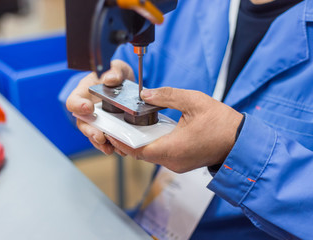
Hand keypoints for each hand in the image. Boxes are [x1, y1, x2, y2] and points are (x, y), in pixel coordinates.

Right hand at [66, 60, 134, 154]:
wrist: (127, 85)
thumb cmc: (116, 74)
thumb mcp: (117, 67)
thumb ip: (114, 71)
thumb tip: (110, 79)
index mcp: (84, 92)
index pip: (73, 101)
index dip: (78, 106)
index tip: (88, 108)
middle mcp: (88, 109)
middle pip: (83, 124)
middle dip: (90, 131)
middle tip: (100, 136)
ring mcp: (97, 120)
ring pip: (94, 135)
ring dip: (100, 143)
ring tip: (109, 148)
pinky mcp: (108, 128)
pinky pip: (106, 140)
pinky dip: (111, 146)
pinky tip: (119, 149)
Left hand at [105, 87, 242, 172]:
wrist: (240, 141)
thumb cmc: (221, 122)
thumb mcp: (194, 101)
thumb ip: (167, 96)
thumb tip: (145, 94)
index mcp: (172, 148)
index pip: (136, 150)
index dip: (121, 141)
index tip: (110, 131)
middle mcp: (171, 161)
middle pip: (140, 154)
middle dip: (126, 141)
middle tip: (116, 126)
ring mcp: (176, 165)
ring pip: (149, 155)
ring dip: (138, 142)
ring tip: (128, 126)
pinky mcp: (181, 163)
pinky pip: (160, 155)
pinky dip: (150, 144)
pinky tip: (148, 131)